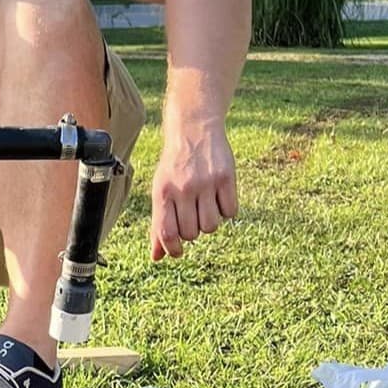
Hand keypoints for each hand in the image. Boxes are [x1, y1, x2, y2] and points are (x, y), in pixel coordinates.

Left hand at [150, 116, 236, 260]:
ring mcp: (206, 183)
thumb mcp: (161, 191)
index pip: (167, 233)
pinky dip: (226, 210)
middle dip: (193, 231)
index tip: (177, 251)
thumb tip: (157, 257)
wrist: (194, 129)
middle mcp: (183, 188)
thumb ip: (158, 224)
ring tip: (205, 206)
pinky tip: (219, 197)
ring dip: (209, 222)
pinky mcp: (226, 177)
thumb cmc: (174, 167)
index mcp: (163, 193)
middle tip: (192, 216)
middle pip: (192, 233)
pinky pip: (230, 212)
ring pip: (211, 226)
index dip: (172, 249)